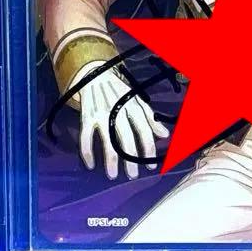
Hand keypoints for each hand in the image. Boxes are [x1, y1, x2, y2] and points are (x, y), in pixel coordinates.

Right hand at [74, 64, 168, 178]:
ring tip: (113, 175)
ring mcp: (101, 114)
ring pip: (107, 141)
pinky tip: (91, 165)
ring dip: (110, 161)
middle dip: (130, 160)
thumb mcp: (137, 100)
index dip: (148, 148)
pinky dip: (87, 152)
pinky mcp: (86, 116)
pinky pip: (86, 137)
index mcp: (133, 107)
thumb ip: (151, 118)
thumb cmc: (119, 91)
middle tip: (132, 175)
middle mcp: (118, 111)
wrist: (95, 75)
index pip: (144, 130)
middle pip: (126, 139)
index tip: (150, 165)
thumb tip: (165, 135)